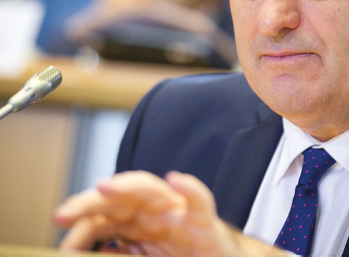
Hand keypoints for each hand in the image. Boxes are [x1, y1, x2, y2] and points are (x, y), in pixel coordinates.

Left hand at [54, 170, 286, 255]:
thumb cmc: (180, 256)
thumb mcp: (141, 256)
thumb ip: (120, 252)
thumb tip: (87, 250)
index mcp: (137, 222)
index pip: (104, 216)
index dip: (81, 226)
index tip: (64, 246)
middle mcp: (154, 212)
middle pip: (120, 196)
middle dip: (91, 201)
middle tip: (63, 213)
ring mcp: (178, 213)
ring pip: (152, 190)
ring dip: (127, 186)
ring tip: (104, 188)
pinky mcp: (204, 221)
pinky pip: (200, 201)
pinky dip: (190, 189)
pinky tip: (176, 181)